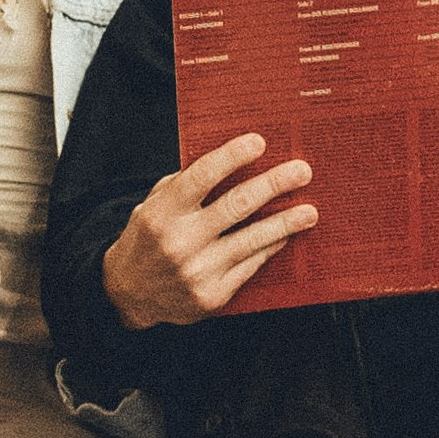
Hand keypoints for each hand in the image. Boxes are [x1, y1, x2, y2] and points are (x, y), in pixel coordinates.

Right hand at [101, 133, 317, 328]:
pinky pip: (251, 265)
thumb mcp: (153, 205)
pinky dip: (270, 247)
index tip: (259, 142)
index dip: (232, 156)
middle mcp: (181, 241)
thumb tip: (229, 161)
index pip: (201, 176)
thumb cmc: (148, 240)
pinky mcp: (214, 295)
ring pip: (252, 239)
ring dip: (285, 222)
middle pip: (236, 205)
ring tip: (309, 210)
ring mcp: (198, 271)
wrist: (129, 294)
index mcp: (163, 212)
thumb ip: (184, 184)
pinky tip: (285, 235)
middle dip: (273, 185)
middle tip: (301, 171)